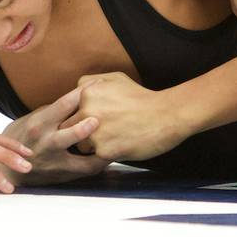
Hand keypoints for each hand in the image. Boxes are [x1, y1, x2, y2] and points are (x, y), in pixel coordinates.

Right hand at [3, 87, 111, 184]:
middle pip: (68, 135)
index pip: (62, 105)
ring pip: (81, 159)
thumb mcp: (35, 118)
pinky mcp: (62, 175)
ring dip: (100, 149)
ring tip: (115, 139)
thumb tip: (80, 96)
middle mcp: (45, 143)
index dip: (80, 94)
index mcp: (39, 124)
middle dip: (85, 127)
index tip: (97, 84)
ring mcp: (55, 162)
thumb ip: (55, 111)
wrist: (9, 166)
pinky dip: (100, 162)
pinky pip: (86, 170)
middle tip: (101, 118)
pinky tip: (112, 152)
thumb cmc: (25, 136)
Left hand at [64, 72, 189, 161]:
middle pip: (70, 129)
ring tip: (114, 138)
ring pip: (81, 145)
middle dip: (81, 132)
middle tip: (102, 131)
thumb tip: (77, 89)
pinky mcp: (104, 150)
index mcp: (86, 94)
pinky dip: (107, 154)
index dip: (79, 117)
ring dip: (92, 146)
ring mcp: (94, 132)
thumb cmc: (143, 98)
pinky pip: (96, 157)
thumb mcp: (116, 78)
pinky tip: (122, 145)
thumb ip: (91, 82)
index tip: (91, 120)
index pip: (68, 111)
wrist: (167, 115)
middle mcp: (86, 111)